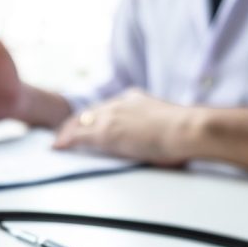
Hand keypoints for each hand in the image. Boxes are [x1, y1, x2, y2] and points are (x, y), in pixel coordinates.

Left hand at [54, 89, 200, 164]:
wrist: (189, 129)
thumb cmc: (188, 132)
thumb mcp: (170, 126)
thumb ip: (159, 129)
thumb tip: (164, 143)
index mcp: (136, 99)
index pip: (108, 107)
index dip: (96, 116)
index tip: (89, 123)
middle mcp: (120, 103)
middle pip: (90, 112)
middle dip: (76, 123)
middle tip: (66, 134)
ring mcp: (112, 116)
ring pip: (80, 121)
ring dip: (68, 132)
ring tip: (59, 142)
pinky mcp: (106, 132)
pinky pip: (78, 135)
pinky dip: (66, 140)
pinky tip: (58, 147)